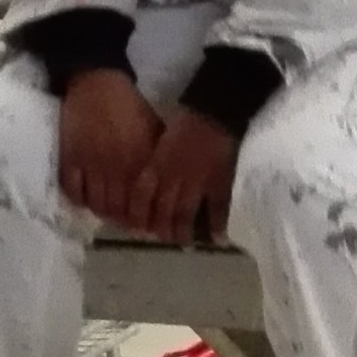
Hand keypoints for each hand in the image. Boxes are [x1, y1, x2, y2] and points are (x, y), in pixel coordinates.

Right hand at [57, 68, 161, 226]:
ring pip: (95, 204)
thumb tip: (164, 188)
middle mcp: (115, 168)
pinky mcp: (69, 158)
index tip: (142, 226)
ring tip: (105, 213)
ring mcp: (90, 164)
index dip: (141, 221)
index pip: (140, 205)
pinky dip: (78, 199)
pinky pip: (72, 190)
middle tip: (123, 223)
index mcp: (139, 162)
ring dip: (101, 212)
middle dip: (121, 220)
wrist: (97, 82)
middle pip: (116, 209)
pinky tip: (84, 199)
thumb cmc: (130, 106)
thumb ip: (158, 160)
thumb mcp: (154, 131)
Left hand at [126, 108, 237, 246]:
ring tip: (186, 243)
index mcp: (156, 166)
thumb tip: (145, 181)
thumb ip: (152, 164)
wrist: (212, 113)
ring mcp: (196, 183)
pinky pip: (217, 210)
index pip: (141, 197)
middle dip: (162, 229)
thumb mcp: (159, 143)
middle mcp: (172, 179)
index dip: (138, 215)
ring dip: (184, 232)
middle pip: (163, 211)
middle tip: (164, 240)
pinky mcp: (218, 183)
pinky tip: (217, 239)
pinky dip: (216, 226)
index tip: (138, 228)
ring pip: (185, 214)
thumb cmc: (183, 123)